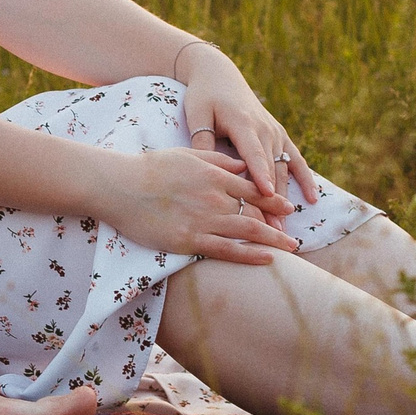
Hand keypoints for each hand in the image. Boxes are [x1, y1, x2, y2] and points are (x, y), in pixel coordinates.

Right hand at [95, 147, 297, 265]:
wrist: (120, 186)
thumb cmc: (150, 168)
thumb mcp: (187, 154)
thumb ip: (217, 158)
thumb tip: (242, 164)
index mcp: (215, 175)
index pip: (253, 188)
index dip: (273, 198)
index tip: (288, 207)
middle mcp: (215, 197)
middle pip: (256, 211)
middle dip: (279, 222)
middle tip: (295, 234)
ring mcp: (204, 219)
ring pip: (248, 231)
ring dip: (273, 241)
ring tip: (291, 248)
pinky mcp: (190, 240)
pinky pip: (228, 250)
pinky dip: (250, 255)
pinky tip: (267, 260)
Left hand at [182, 48, 319, 211]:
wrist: (219, 75)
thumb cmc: (203, 96)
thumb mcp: (197, 114)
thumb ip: (202, 142)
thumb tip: (205, 171)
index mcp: (243, 123)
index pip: (253, 154)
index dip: (260, 175)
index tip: (266, 195)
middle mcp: (264, 129)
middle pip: (270, 170)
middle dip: (272, 200)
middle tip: (273, 229)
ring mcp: (275, 133)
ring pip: (282, 170)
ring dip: (284, 198)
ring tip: (285, 225)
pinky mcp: (279, 136)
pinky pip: (295, 160)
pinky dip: (304, 179)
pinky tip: (312, 199)